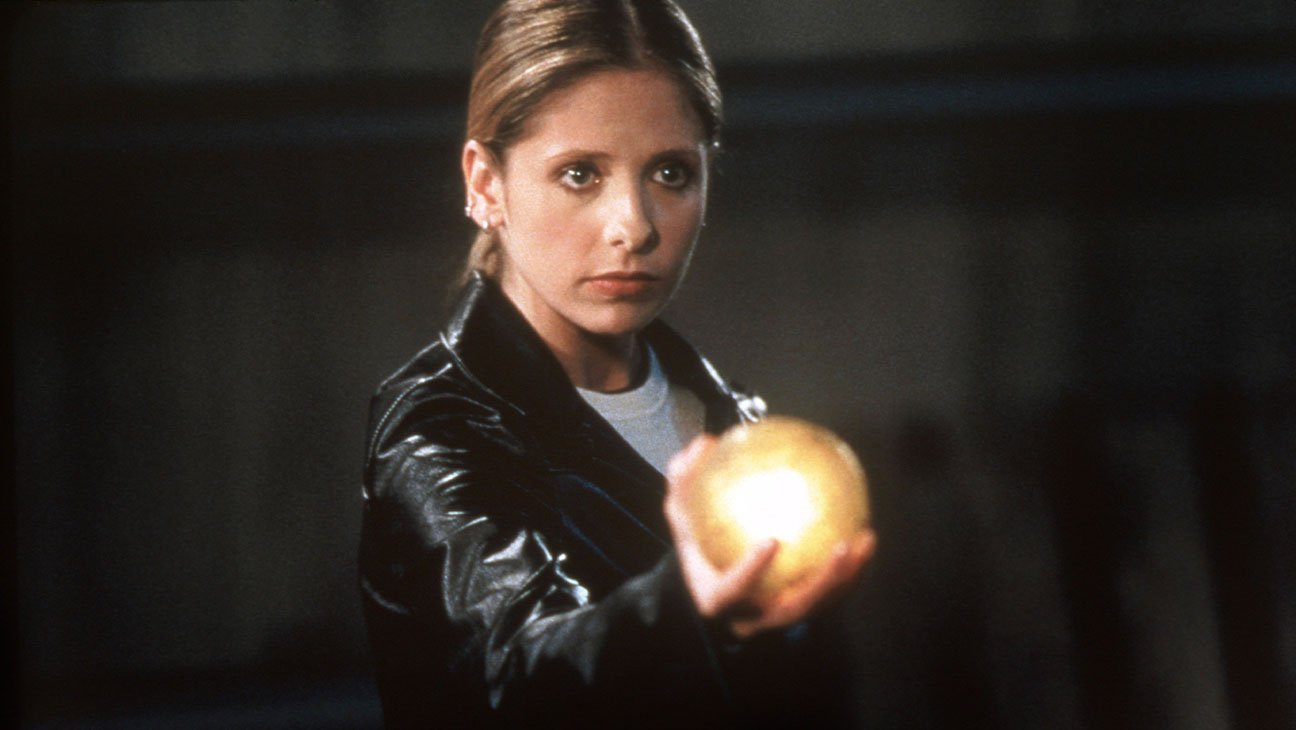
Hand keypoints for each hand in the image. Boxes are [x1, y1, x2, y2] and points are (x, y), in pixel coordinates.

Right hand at [665, 435, 876, 639]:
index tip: (770, 540)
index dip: (751, 571)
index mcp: (718, 598)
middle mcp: (752, 616)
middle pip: (791, 610)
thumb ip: (685, 481)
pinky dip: (852, 568)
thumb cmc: (696, 545)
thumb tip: (704, 444)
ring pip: (820, 605)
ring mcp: (779, 617)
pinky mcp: (802, 609)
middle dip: (820, 583)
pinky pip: (833, 593)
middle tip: (840, 547)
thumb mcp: (681, 513)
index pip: (733, 590)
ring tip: (865, 540)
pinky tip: (866, 535)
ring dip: (847, 576)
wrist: (710, 581)